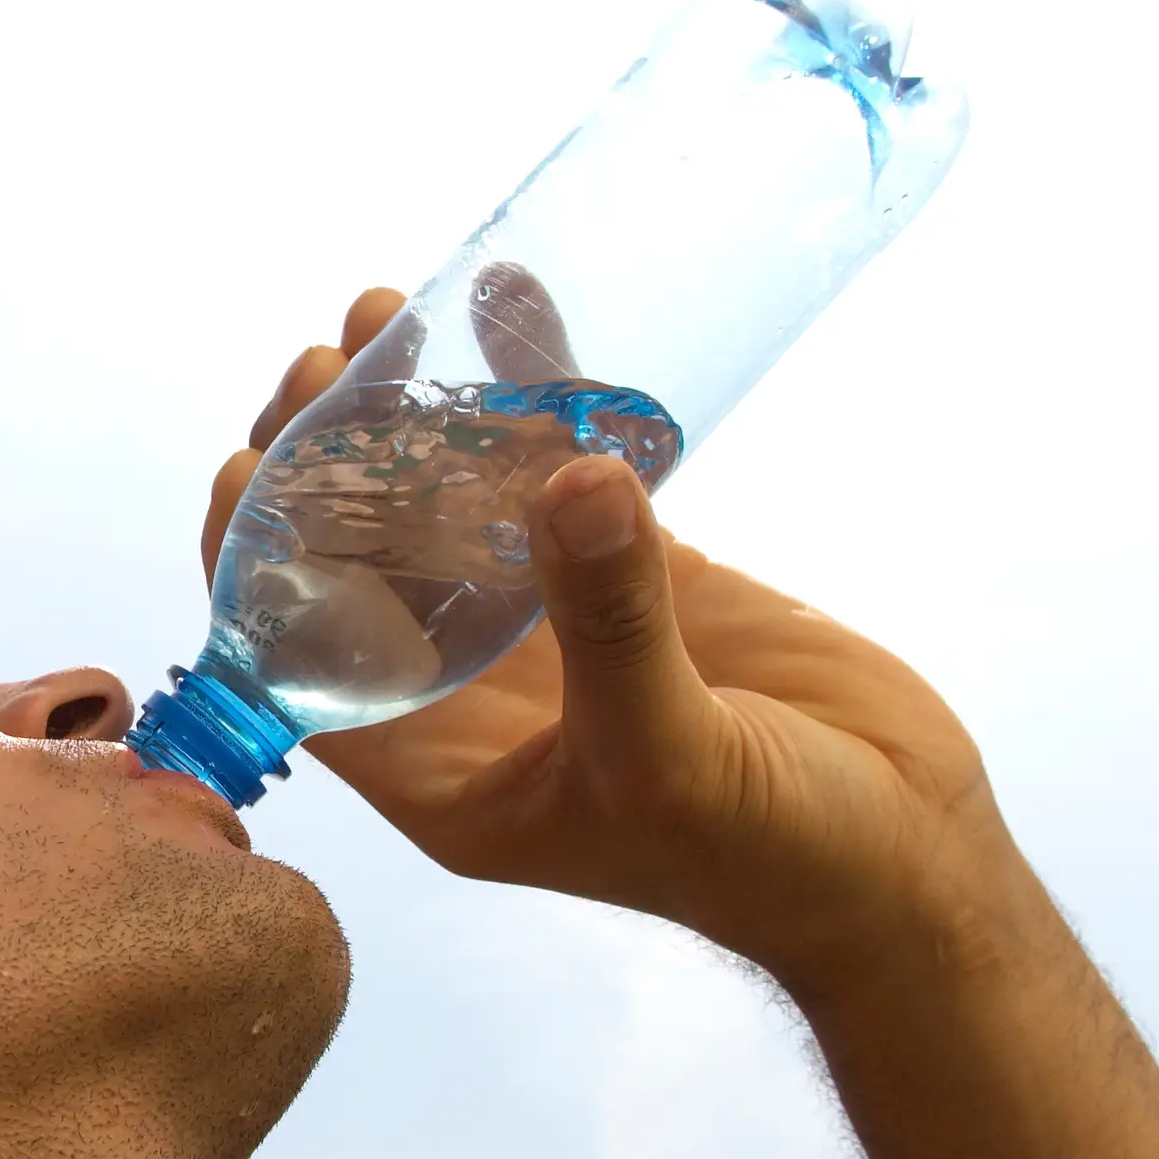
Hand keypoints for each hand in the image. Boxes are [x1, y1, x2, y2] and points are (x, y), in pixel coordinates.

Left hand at [203, 289, 1037, 990]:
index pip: (298, 658)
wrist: (908, 862)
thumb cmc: (771, 862)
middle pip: (358, 555)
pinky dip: (535, 386)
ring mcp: (553, 618)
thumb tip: (569, 479)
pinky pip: (562, 463)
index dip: (256, 562)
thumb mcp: (668, 757)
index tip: (250, 462)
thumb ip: (614, 623)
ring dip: (412, 408)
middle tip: (325, 361)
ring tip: (384, 311)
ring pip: (449, 496)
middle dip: (328, 458)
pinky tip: (505, 296)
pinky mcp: (638, 567)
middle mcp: (472, 689)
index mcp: (435, 767)